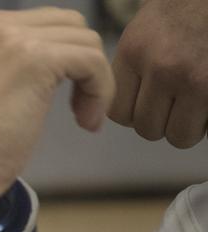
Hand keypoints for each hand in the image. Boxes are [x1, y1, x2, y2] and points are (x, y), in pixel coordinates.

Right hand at [0, 9, 112, 221]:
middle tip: (77, 108)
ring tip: (81, 118)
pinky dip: (100, 92)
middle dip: (84, 65)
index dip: (65, 59)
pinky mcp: (37, 59)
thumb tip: (64, 51)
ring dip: (94, 81)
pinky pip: (93, 61)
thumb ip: (14, 60)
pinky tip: (86, 121)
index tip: (62, 99)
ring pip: (87, 42)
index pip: (47, 22)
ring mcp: (13, 38)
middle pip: (70, 25)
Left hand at [109, 0, 207, 147]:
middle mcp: (159, 66)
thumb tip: (128, 107)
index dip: (134, 113)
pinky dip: (205, 124)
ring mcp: (190, 78)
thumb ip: (134, 67)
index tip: (148, 104)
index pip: (116, 111)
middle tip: (176, 103)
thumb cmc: (186, 8)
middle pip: (145, 127)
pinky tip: (205, 103)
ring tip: (194, 103)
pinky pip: (202, 130)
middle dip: (161, 121)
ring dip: (185, 126)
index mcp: (134, 50)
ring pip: (176, 135)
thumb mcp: (147, 29)